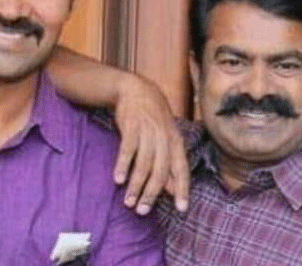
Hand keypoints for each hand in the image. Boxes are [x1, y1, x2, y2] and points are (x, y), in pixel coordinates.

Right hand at [113, 74, 189, 214]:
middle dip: (151, 193)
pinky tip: (118, 180)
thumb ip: (168, 164)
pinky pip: (128, 150)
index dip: (182, 189)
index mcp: (176, 142)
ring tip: (128, 202)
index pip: (182, 169)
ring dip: (136, 185)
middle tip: (142, 211)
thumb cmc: (151, 119)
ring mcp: (148, 131)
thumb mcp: (164, 138)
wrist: (135, 89)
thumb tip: (172, 191)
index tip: (181, 209)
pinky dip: (123, 165)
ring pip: (144, 164)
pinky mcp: (132, 126)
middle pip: (161, 171)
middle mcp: (165, 138)